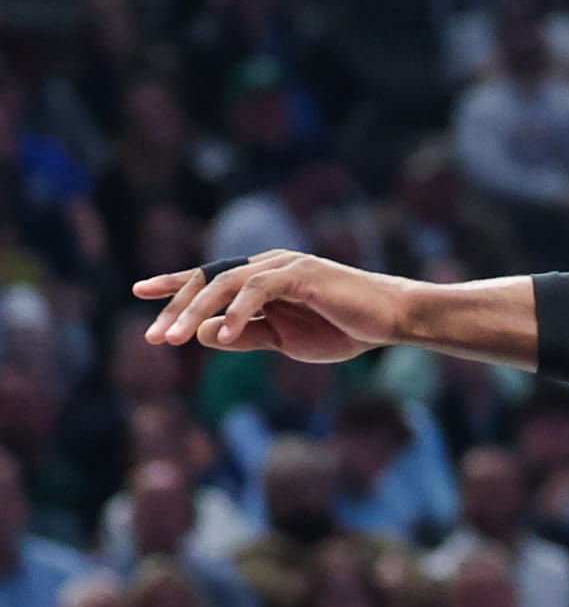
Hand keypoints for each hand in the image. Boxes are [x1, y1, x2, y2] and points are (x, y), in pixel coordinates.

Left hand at [135, 253, 408, 362]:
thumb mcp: (283, 341)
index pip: (210, 278)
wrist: (391, 320)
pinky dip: (238, 311)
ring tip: (176, 338)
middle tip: (154, 337)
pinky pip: (259, 289)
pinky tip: (224, 334)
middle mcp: (268, 264)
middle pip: (209, 279)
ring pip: (226, 282)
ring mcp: (284, 265)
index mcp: (262, 279)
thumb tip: (202, 334)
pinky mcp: (301, 273)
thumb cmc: (342, 328)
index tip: (139, 293)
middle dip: (176, 306)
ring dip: (197, 311)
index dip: (174, 284)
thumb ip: (244, 336)